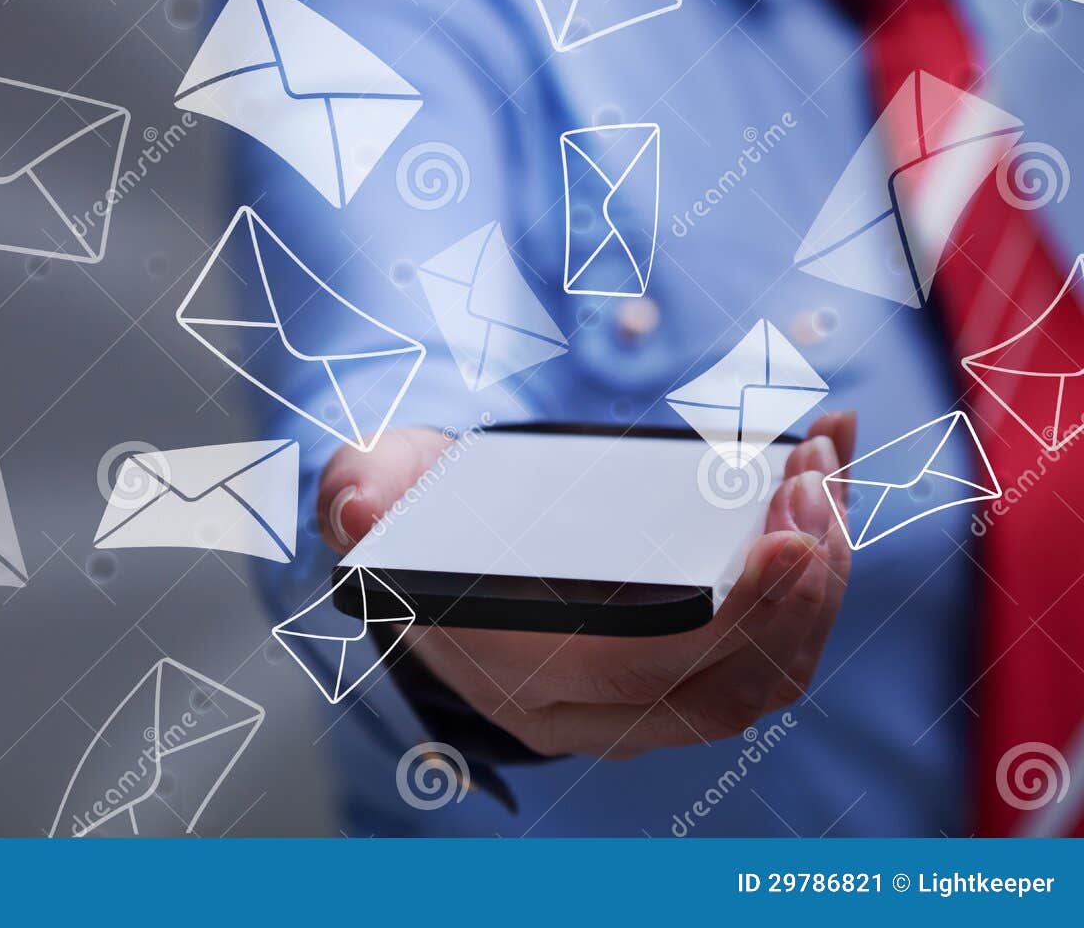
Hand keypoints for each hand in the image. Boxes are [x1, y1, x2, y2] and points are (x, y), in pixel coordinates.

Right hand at [317, 415, 856, 758]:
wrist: (427, 549)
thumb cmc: (410, 514)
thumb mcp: (370, 490)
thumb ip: (360, 495)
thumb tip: (359, 510)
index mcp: (517, 669)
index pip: (649, 667)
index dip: (735, 611)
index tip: (789, 531)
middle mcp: (586, 708)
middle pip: (732, 683)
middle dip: (800, 583)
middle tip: (813, 477)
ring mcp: (638, 700)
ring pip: (765, 676)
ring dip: (818, 581)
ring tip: (821, 473)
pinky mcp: (675, 672)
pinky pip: (768, 650)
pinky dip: (810, 579)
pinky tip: (819, 492)